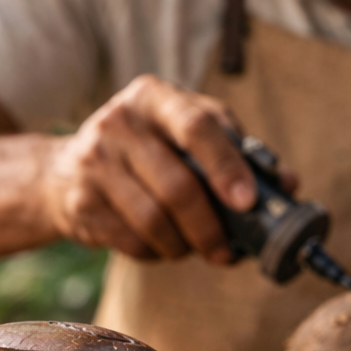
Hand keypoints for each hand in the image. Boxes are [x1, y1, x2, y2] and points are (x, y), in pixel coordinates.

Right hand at [41, 75, 296, 262]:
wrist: (62, 173)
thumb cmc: (143, 153)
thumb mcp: (183, 134)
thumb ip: (234, 153)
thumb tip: (288, 185)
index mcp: (153, 97)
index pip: (197, 127)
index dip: (227, 168)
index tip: (248, 203)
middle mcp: (119, 124)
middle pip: (176, 186)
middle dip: (209, 227)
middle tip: (226, 252)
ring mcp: (94, 164)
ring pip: (153, 221)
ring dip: (182, 246)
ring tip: (193, 250)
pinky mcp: (81, 204)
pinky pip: (131, 241)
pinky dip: (155, 253)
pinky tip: (161, 247)